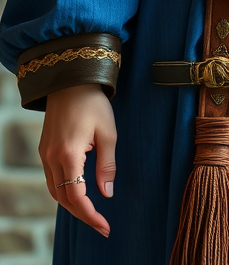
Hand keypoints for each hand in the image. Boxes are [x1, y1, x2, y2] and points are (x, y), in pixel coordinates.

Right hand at [40, 84, 116, 237]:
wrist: (70, 80)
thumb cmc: (92, 103)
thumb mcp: (108, 133)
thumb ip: (107, 166)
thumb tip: (107, 193)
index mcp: (68, 154)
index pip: (77, 196)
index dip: (91, 215)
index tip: (105, 226)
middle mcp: (52, 157)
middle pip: (63, 199)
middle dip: (83, 215)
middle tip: (101, 225)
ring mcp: (45, 153)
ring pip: (54, 191)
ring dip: (72, 205)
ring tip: (91, 213)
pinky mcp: (44, 149)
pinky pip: (51, 179)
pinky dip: (63, 191)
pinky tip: (77, 193)